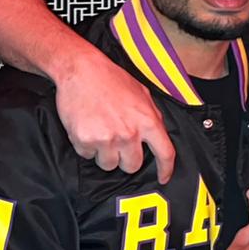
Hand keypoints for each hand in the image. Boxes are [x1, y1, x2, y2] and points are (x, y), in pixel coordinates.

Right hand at [54, 51, 176, 181]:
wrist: (83, 71)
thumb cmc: (113, 80)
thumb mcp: (143, 95)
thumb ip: (152, 116)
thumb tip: (158, 135)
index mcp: (149, 121)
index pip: (165, 153)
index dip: (166, 169)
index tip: (163, 178)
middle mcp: (129, 133)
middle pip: (132, 166)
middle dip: (126, 159)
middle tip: (119, 144)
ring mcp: (107, 138)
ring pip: (109, 165)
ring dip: (105, 154)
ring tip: (102, 132)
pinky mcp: (85, 141)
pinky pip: (87, 156)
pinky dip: (86, 147)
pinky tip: (87, 127)